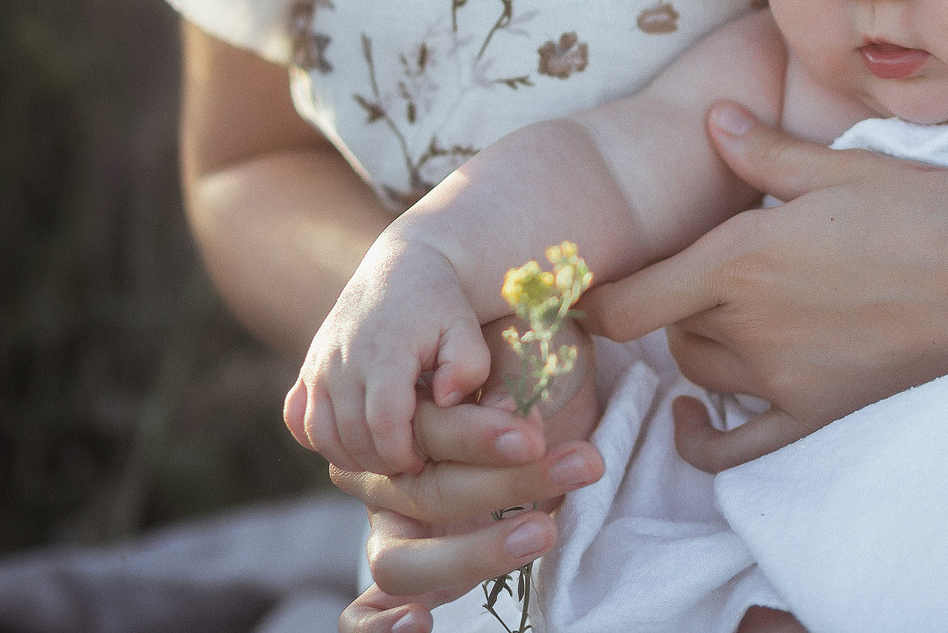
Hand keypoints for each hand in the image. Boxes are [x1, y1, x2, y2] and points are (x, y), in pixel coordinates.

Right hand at [288, 236, 490, 473]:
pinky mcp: (308, 369)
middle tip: (406, 463)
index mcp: (386, 354)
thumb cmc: (443, 307)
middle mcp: (343, 361)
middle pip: (350, 435)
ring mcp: (319, 365)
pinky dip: (319, 439)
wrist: (403, 272)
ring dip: (350, 455)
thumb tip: (446, 400)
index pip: (383, 423)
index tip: (422, 459)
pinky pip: (298, 420)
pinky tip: (350, 440)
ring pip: (320, 433)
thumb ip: (468, 365)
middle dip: (380, 460)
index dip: (401, 452)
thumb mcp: (466, 329)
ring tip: (384, 455)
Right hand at [333, 325, 604, 632]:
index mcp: (398, 409)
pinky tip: (419, 624)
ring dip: (473, 553)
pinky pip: (365, 612)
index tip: (536, 436)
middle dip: (505, 485)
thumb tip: (507, 413)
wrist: (533, 371)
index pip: (425, 429)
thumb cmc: (528, 352)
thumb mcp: (524, 341)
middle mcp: (382, 471)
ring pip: (400, 560)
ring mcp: (390, 525)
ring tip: (545, 532)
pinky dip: (378, 627)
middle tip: (582, 465)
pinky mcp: (407, 567)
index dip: (477, 437)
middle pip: (424, 493)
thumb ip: (507, 372)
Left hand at [584, 102, 947, 470]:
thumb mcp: (839, 167)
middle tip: (688, 273)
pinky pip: (735, 447)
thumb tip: (712, 118)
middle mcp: (750, 326)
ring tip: (720, 309)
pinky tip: (690, 419)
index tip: (585, 285)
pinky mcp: (815, 410)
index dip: (594, 299)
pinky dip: (699, 441)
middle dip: (664, 306)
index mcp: (740, 260)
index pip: (628, 302)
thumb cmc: (920, 208)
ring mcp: (781, 377)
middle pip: (664, 332)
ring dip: (694, 345)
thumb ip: (763, 151)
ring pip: (698, 373)